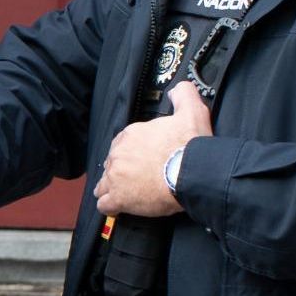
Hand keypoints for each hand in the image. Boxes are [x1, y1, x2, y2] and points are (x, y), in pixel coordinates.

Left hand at [94, 82, 210, 216]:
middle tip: (139, 178)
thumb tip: (179, 89)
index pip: (122, 144)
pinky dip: (110, 205)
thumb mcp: (191, 112)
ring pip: (105, 183)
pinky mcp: (119, 198)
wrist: (192, 173)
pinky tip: (118, 206)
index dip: (131, 153)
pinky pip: (104, 204)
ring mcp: (116, 177)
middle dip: (122, 171)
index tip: (143, 160)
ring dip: (113, 187)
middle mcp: (119, 154)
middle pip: (113, 164)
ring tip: (126, 192)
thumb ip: (184, 95)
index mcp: (131, 134)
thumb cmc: (190, 147)